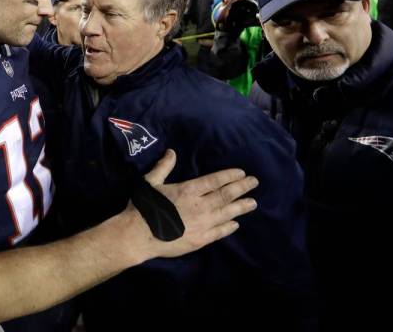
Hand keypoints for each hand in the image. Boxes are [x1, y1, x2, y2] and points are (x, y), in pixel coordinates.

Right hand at [131, 150, 257, 259]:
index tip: (242, 173)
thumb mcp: (151, 182)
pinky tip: (236, 224)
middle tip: (254, 182)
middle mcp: (200, 205)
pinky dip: (229, 227)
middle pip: (226, 195)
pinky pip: (219, 232)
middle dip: (242, 187)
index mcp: (188, 190)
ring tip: (253, 203)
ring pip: (227, 213)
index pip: (215, 180)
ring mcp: (202, 224)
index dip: (230, 176)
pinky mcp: (200, 240)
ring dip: (241, 207)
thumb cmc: (143, 207)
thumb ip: (163, 167)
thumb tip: (171, 152)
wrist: (138, 235)